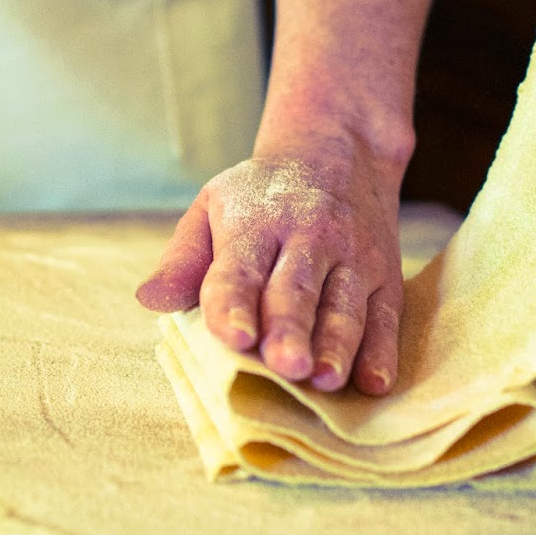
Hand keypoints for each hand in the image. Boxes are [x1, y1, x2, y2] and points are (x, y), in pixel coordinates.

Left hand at [136, 137, 404, 395]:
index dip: (234, 303)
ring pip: (344, 306)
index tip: (232, 337)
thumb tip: (149, 300)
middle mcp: (308, 239)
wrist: (340, 151)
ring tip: (325, 380)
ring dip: (337, 345)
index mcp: (256, 225)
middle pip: (296, 291)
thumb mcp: (213, 207)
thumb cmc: (263, 195)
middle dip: (290, 329)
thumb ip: (183, 259)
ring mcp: (352, 258)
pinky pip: (386, 316)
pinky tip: (375, 383)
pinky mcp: (385, 276)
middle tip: (285, 366)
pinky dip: (383, 351)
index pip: (240, 269)